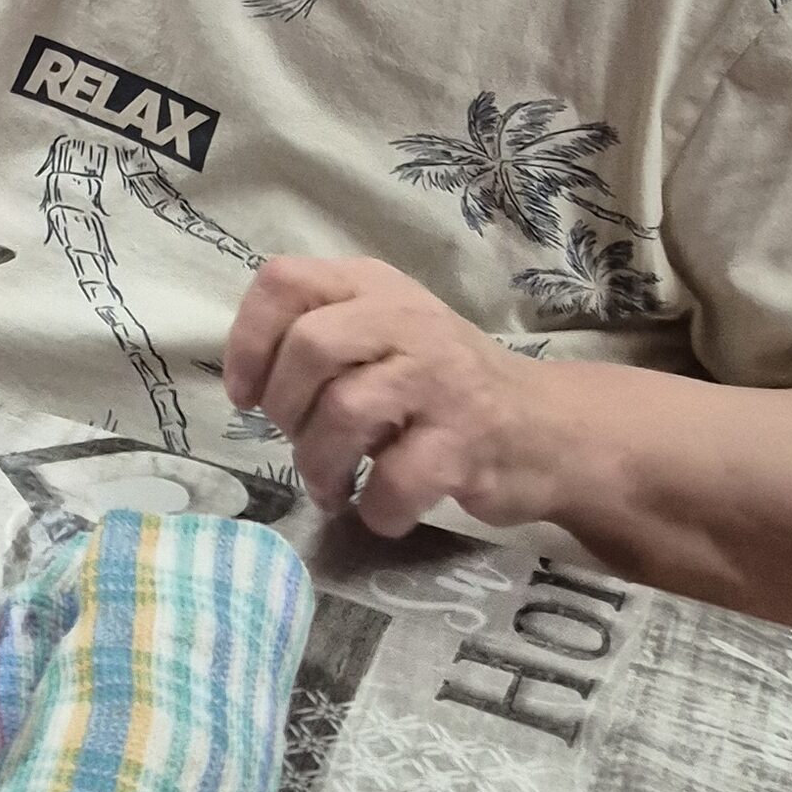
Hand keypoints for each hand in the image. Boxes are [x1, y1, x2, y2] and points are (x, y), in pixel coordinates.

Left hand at [224, 252, 560, 536]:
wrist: (545, 428)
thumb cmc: (438, 386)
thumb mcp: (380, 335)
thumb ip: (319, 337)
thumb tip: (250, 384)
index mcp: (373, 286)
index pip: (284, 282)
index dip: (249, 340)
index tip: (246, 394)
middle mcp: (408, 319)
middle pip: (310, 347)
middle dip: (287, 410)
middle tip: (300, 442)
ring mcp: (442, 379)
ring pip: (345, 412)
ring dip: (321, 466)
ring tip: (332, 487)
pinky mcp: (467, 442)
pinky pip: (395, 480)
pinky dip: (376, 508)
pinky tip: (381, 509)